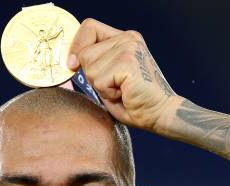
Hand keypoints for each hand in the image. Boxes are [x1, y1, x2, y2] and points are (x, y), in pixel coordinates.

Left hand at [68, 18, 179, 132]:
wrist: (161, 114)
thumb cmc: (136, 102)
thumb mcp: (109, 79)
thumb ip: (92, 66)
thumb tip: (68, 62)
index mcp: (124, 39)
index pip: (88, 28)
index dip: (76, 45)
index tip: (72, 64)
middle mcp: (127, 39)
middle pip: (85, 52)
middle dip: (92, 75)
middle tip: (115, 86)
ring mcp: (128, 48)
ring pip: (90, 68)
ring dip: (101, 87)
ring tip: (122, 91)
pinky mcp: (127, 62)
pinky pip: (99, 80)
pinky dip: (108, 93)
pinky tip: (125, 94)